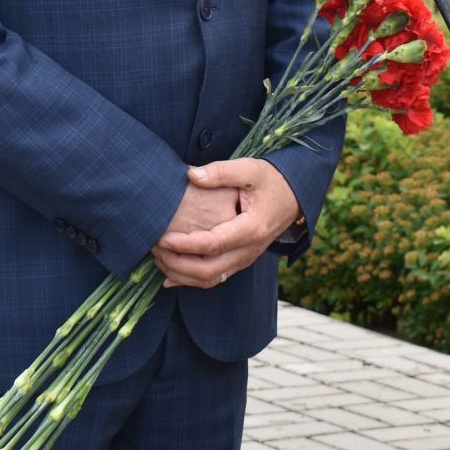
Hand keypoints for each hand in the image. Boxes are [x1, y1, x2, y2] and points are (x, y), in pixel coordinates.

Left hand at [151, 161, 299, 288]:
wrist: (295, 196)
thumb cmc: (271, 180)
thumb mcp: (249, 169)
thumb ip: (220, 172)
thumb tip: (192, 175)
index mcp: (251, 229)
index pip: (213, 244)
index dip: (185, 244)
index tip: (162, 238)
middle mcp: (249, 250)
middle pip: (209, 270)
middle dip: (178, 264)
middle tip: (155, 249)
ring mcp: (246, 259)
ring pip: (211, 279)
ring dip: (182, 275)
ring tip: (158, 259)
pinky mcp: (241, 261)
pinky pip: (215, 278)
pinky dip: (191, 280)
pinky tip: (169, 275)